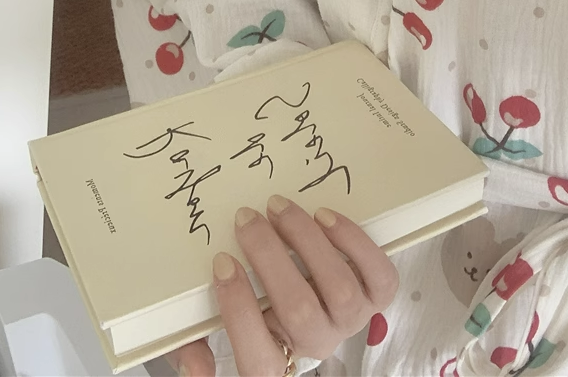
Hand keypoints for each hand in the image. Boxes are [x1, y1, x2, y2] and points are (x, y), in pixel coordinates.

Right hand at [170, 195, 398, 375]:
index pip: (257, 354)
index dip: (239, 307)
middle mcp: (315, 346)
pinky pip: (378, 277)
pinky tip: (324, 216)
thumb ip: (189, 346)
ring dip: (307, 241)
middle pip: (299, 312)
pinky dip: (355, 243)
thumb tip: (194, 370)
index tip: (221, 261)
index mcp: (271, 362)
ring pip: (339, 289)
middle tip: (245, 218)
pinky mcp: (374, 296)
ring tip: (279, 208)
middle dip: (270, 258)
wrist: (295, 295)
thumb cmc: (248, 307)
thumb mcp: (206, 328)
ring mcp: (349, 321)